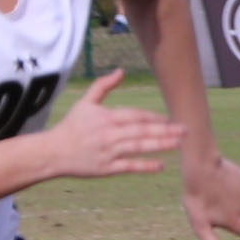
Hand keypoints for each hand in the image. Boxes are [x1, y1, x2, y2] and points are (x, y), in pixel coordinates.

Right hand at [51, 71, 184, 178]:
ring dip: (160, 145)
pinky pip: (128, 167)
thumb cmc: (71, 127)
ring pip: (138, 147)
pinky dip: (145, 166)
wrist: (53, 152)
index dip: (153, 117)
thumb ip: (103, 86)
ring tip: (179, 143)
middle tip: (186, 130)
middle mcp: (109, 134)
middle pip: (141, 131)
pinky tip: (161, 165)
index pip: (135, 116)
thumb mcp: (85, 103)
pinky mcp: (106, 168)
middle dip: (165, 130)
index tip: (169, 119)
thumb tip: (121, 71)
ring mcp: (108, 152)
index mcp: (106, 118)